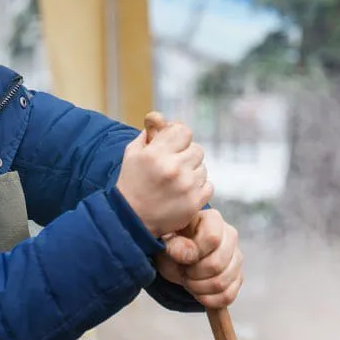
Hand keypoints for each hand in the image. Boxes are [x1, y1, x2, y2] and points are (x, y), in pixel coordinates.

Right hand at [115, 122, 212, 236]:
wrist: (130, 220)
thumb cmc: (131, 184)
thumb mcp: (132, 153)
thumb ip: (149, 133)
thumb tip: (161, 118)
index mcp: (156, 153)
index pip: (183, 131)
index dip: (179, 137)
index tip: (172, 146)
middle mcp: (173, 168)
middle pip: (196, 149)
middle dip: (186, 156)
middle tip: (173, 166)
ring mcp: (186, 186)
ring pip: (202, 168)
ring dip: (192, 172)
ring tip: (176, 182)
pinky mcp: (195, 202)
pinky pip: (208, 185)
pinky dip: (198, 188)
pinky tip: (183, 192)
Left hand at [155, 209, 242, 309]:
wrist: (176, 259)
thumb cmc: (172, 245)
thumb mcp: (166, 242)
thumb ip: (175, 245)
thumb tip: (188, 254)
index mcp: (213, 220)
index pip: (212, 239)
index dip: (194, 253)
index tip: (180, 257)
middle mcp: (230, 236)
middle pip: (217, 264)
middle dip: (194, 274)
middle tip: (182, 272)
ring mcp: (236, 258)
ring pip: (222, 282)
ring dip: (199, 288)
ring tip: (188, 282)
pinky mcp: (237, 278)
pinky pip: (228, 296)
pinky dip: (209, 300)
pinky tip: (198, 294)